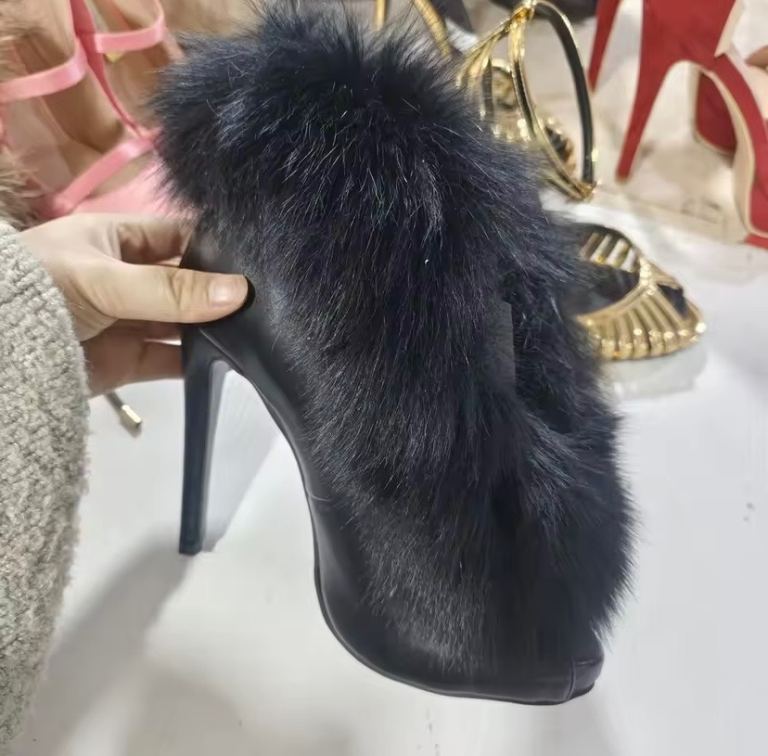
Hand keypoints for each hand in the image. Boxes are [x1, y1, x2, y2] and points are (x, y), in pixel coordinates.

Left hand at [21, 214, 247, 393]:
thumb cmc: (42, 291)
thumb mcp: (106, 280)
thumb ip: (172, 290)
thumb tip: (239, 292)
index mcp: (117, 240)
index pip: (178, 236)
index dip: (216, 246)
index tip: (260, 259)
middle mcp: (127, 279)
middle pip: (186, 283)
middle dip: (220, 292)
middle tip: (268, 300)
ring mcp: (128, 321)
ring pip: (182, 323)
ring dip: (212, 329)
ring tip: (258, 331)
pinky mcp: (128, 360)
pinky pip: (171, 359)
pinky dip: (197, 363)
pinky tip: (231, 361)